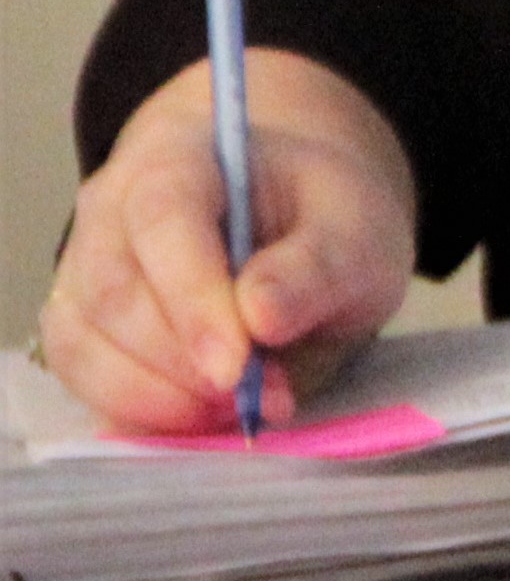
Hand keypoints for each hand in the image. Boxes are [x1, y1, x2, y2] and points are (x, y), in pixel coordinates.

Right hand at [42, 51, 414, 433]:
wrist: (300, 230)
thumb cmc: (324, 221)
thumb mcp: (356, 232)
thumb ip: (317, 266)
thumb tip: (259, 316)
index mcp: (181, 159)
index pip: (162, 219)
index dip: (192, 299)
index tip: (237, 367)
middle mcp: (111, 211)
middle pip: (111, 291)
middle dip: (181, 362)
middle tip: (260, 400)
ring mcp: (84, 271)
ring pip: (82, 345)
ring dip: (156, 397)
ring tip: (242, 411)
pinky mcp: (81, 331)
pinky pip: (84, 383)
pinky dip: (139, 415)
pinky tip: (204, 421)